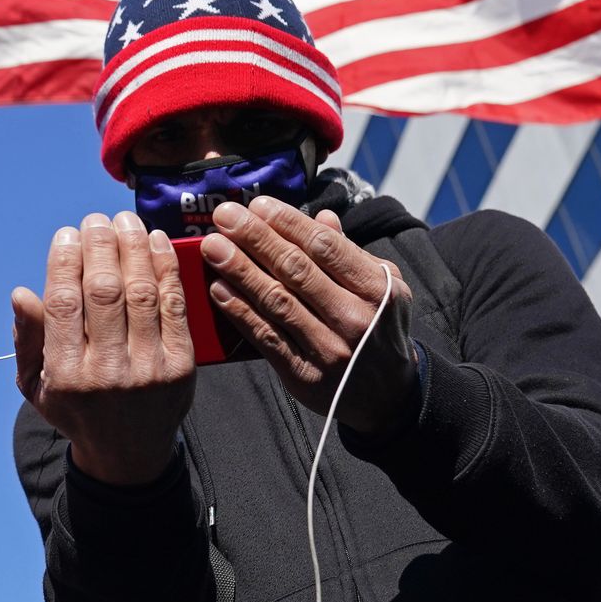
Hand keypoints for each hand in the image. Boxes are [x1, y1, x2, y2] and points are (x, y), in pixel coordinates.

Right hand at [12, 212, 194, 485]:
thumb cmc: (75, 409)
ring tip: (124, 220)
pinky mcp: (181, 366)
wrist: (129, 454)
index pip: (64, 304)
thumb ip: (27, 339)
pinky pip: (174, 306)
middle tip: (96, 219)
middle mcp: (107, 373)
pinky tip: (155, 242)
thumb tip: (21, 293)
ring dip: (133, 247)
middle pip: (104, 291)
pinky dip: (165, 268)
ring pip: (141, 292)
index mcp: (65, 376)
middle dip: (100, 245)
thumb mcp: (35, 385)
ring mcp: (148, 369)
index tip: (66, 234)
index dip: (65, 261)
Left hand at [200, 197, 416, 435]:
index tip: (257, 205)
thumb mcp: (381, 289)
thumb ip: (349, 255)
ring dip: (240, 270)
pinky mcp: (304, 375)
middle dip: (255, 238)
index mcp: (378, 289)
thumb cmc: (378, 329)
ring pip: (277, 301)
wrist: (388, 397)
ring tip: (212, 247)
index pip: (325, 247)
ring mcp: (329, 349)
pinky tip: (217, 289)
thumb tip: (323, 217)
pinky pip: (266, 336)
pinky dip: (239, 311)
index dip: (287, 223)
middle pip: (296, 270)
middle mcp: (355, 318)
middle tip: (224, 216)